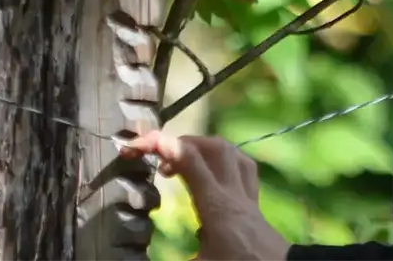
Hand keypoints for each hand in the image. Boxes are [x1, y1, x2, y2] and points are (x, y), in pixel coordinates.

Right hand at [119, 130, 289, 260]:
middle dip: (182, 142)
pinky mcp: (256, 207)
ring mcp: (248, 198)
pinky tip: (210, 180)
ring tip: (181, 163)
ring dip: (203, 148)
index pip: (189, 159)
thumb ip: (167, 260)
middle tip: (158, 160)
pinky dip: (223, 164)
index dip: (161, 144)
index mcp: (216, 206)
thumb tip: (135, 259)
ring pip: (231, 153)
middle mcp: (234, 194)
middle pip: (213, 147)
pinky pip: (243, 170)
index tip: (136, 145)